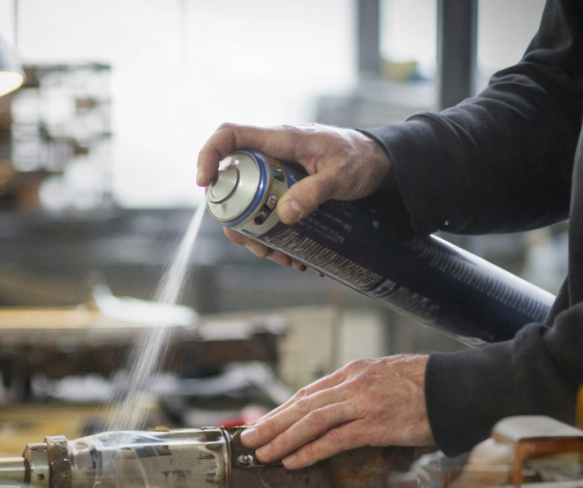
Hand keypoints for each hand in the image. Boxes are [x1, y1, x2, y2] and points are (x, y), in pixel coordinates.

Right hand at [195, 123, 391, 268]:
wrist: (378, 163)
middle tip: (253, 243)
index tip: (204, 183)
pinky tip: (291, 255)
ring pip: (247, 205)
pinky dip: (272, 236)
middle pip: (232, 182)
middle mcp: (270, 155)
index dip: (209, 155)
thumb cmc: (360, 159)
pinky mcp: (283, 191)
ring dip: (254, 235)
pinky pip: (265, 213)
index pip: (230, 135)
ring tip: (279, 257)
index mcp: (280, 139)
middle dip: (234, 218)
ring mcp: (275, 175)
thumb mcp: (341, 176)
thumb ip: (315, 192)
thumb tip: (283, 215)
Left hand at [239, 355, 433, 467]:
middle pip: (302, 405)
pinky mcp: (377, 424)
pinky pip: (336, 439)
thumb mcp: (386, 377)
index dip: (282, 410)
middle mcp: (354, 384)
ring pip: (312, 420)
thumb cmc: (426, 385)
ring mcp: (364, 403)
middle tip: (249, 439)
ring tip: (264, 453)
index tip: (263, 423)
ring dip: (284, 439)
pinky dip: (311, 450)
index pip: (308, 392)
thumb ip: (360, 390)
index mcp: (354, 371)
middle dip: (272, 423)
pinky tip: (295, 460)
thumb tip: (338, 408)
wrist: (459, 386)